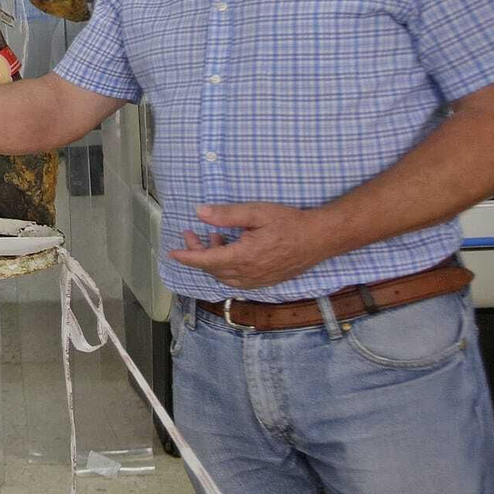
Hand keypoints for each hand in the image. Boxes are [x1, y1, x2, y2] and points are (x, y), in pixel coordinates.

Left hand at [167, 203, 330, 289]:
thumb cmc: (290, 222)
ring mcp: (258, 280)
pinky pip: (238, 280)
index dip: (187, 256)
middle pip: (213, 269)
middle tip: (190, 234)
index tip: (172, 253)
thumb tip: (200, 213)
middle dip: (197, 254)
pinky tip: (230, 250)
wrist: (320, 238)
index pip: (206, 260)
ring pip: (225, 276)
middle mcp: (248, 273)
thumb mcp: (257, 212)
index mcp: (243, 257)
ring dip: (213, 261)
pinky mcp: (266, 281)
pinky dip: (227, 268)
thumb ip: (227, 215)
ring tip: (213, 238)